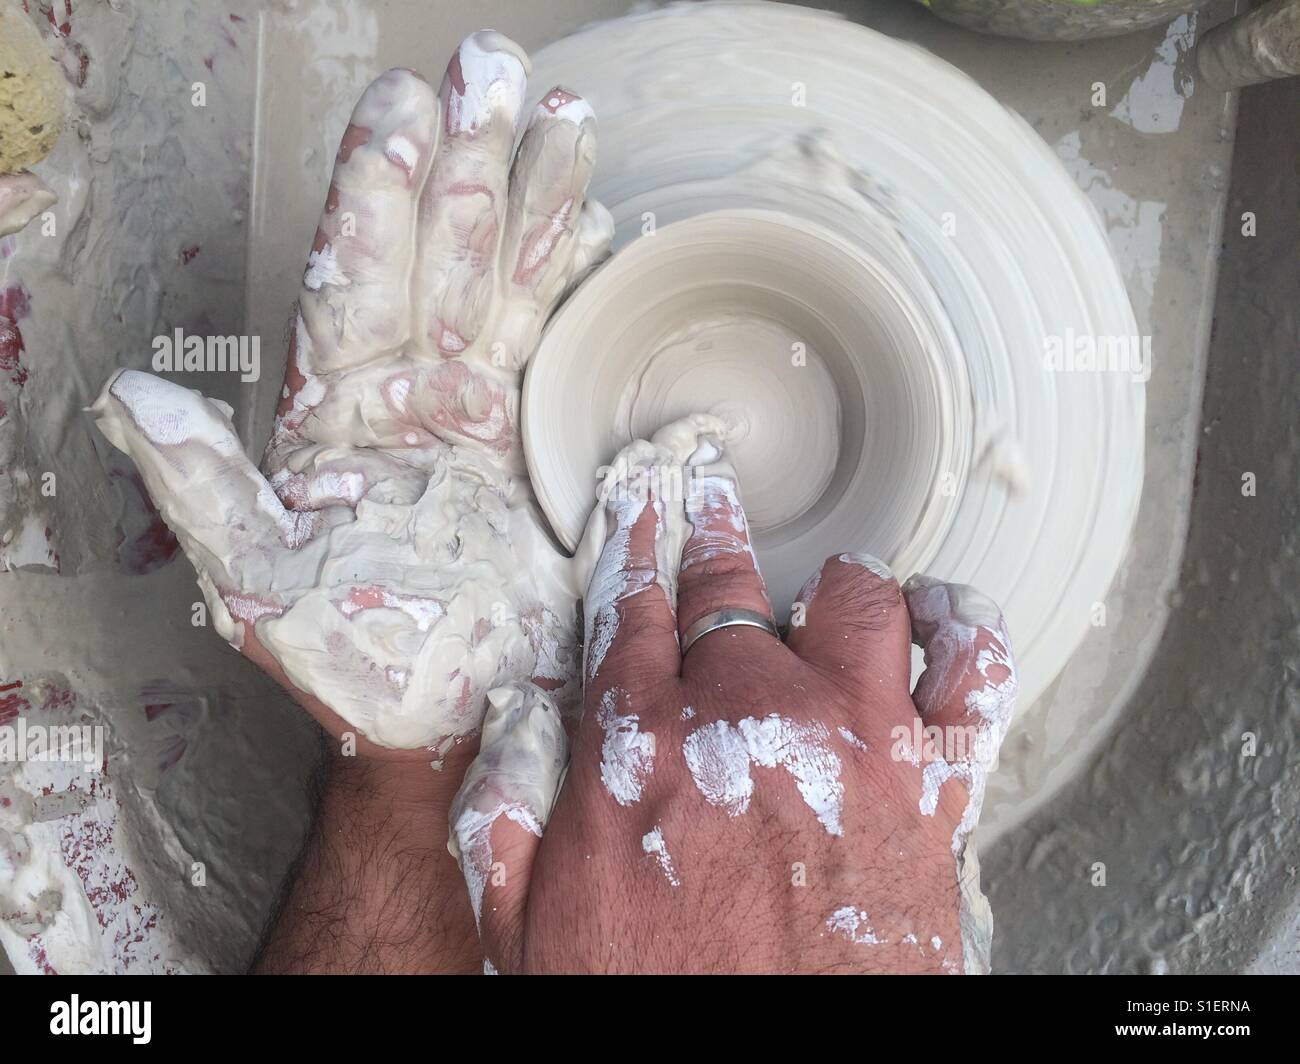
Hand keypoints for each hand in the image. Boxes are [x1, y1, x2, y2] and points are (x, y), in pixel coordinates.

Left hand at [90, 33, 611, 758]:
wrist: (458, 717)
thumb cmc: (360, 667)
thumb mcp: (263, 590)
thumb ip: (205, 493)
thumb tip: (128, 401)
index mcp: (334, 418)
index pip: (352, 283)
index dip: (375, 198)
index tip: (402, 112)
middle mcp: (402, 396)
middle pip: (435, 257)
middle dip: (464, 162)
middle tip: (494, 68)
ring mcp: (469, 412)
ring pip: (500, 282)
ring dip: (528, 199)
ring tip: (562, 115)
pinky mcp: (527, 440)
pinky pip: (549, 342)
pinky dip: (570, 281)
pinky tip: (591, 222)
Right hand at [450, 425, 1016, 972]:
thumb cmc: (661, 1002)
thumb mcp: (531, 928)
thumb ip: (503, 816)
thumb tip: (508, 723)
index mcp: (644, 744)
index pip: (634, 608)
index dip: (635, 548)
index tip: (642, 512)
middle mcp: (749, 715)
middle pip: (730, 590)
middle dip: (714, 541)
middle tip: (712, 505)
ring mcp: (851, 737)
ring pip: (855, 601)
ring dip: (833, 588)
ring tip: (826, 590)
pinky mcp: (932, 781)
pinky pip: (971, 670)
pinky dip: (962, 630)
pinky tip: (940, 618)